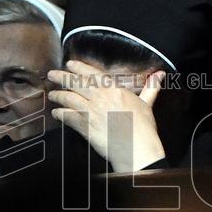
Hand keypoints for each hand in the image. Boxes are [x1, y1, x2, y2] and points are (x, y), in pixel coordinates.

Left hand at [47, 60, 167, 171]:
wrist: (136, 148)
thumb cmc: (143, 127)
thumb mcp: (147, 103)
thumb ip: (150, 88)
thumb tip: (160, 75)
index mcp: (114, 89)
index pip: (91, 73)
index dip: (78, 67)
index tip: (69, 64)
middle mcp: (100, 97)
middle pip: (75, 83)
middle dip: (61, 77)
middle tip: (51, 74)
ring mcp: (91, 112)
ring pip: (68, 98)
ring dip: (58, 95)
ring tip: (52, 94)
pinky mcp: (85, 126)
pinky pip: (67, 117)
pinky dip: (60, 114)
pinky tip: (55, 113)